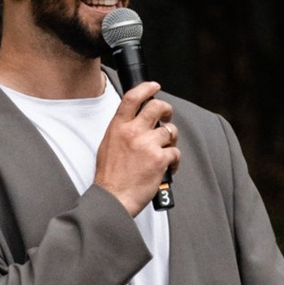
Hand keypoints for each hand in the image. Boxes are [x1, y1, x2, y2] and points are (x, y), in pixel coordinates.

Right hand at [93, 81, 178, 211]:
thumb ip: (122, 131)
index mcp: (118, 128)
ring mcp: (147, 144)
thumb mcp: (108, 146)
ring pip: (170, 131)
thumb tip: (136, 122)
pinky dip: (174, 161)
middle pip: (157, 107)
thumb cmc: (110, 177)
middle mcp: (133, 132)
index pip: (132, 97)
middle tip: (167, 116)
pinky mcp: (160, 159)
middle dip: (166, 109)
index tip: (154, 86)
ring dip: (170, 141)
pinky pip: (175, 152)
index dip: (146, 88)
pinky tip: (167, 167)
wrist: (113, 198)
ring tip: (163, 152)